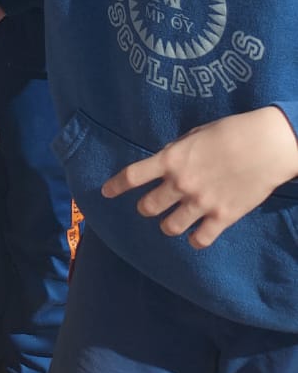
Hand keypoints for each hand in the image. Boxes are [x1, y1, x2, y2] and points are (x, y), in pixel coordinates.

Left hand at [102, 106, 297, 247]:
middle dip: (146, 207)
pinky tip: (197, 234)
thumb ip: (176, 152)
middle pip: (148, 207)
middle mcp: (181, 184)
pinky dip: (195, 239)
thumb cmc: (231, 132)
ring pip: (169, 227)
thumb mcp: (195, 135)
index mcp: (172, 159)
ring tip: (173, 221)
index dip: (116, 185)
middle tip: (150, 206)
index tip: (106, 192)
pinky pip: (199, 240)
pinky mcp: (221, 218)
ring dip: (168, 225)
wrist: (266, 145)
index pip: (133, 175)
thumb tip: (165, 163)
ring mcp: (200, 203)